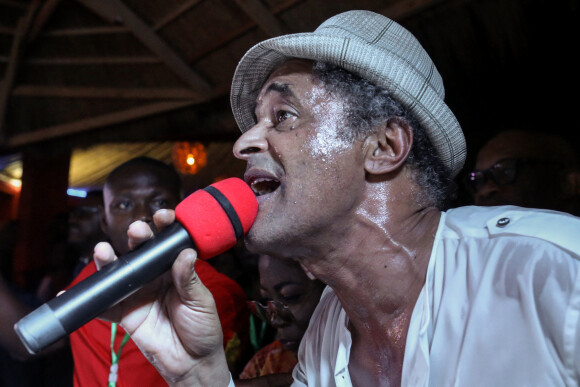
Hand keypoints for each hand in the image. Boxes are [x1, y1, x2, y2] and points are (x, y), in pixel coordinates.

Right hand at [93, 209, 230, 385]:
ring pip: (119, 272)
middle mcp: (154, 276)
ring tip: (103, 251)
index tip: (164, 216)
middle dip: (138, 236)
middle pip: (141, 250)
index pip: (168, 242)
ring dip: (109, 260)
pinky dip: (87, 301)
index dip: (165, 226)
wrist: (192, 362)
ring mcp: (138, 293)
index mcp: (175, 268)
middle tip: (138, 230)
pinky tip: (70, 294)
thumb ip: (188, 279)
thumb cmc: (203, 327)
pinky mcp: (124, 313)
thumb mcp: (201, 301)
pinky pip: (103, 305)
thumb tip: (185, 253)